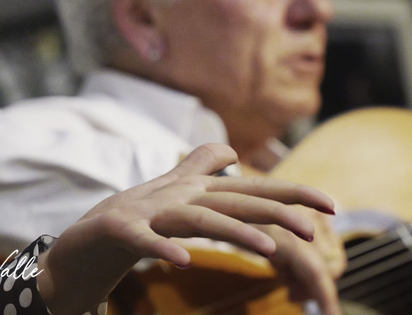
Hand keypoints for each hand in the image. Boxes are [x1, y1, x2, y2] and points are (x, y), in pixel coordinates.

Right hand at [35, 144, 335, 314]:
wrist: (80, 242)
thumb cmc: (131, 219)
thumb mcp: (170, 196)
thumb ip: (200, 169)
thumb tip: (233, 151)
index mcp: (191, 192)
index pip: (248, 191)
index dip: (290, 195)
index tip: (332, 206)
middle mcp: (173, 196)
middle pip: (230, 201)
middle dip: (273, 210)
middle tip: (311, 227)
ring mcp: (144, 211)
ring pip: (194, 218)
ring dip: (230, 231)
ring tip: (265, 250)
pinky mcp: (117, 228)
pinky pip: (143, 240)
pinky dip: (161, 247)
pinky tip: (182, 260)